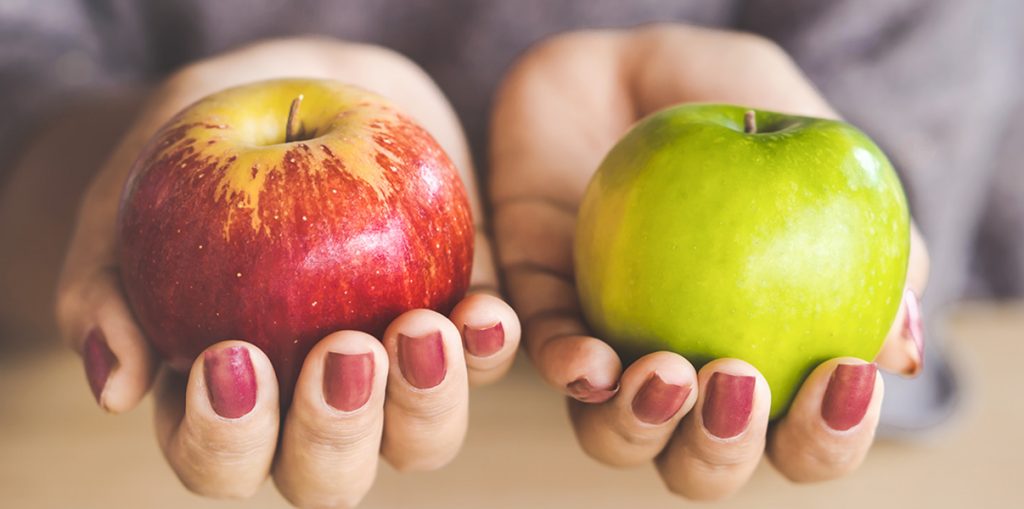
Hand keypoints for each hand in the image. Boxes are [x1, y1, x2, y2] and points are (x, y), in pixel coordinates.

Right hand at [56, 37, 519, 507]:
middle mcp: (313, 408)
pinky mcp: (460, 329)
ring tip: (420, 328)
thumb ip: (107, 281)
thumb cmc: (203, 144)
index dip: (225, 436)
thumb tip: (113, 387)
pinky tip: (485, 311)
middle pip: (327, 477)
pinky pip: (487, 361)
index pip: (218, 457)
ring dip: (425, 401)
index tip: (232, 356)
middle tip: (343, 351)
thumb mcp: (140, 185)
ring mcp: (395, 378)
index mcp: (227, 398)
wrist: (303, 89)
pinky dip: (491, 346)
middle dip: (334, 431)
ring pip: (418, 440)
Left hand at [490, 25, 929, 499]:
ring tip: (671, 371)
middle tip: (742, 381)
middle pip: (703, 464)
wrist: (623, 61)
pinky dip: (567, 368)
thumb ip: (875, 238)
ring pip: (614, 436)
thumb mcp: (817, 150)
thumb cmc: (729, 105)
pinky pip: (542, 356)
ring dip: (641, 425)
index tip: (846, 373)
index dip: (828, 435)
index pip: (801, 436)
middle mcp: (682, 367)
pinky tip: (591, 363)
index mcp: (759, 351)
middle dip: (725, 452)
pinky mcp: (539, 306)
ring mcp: (607, 344)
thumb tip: (903, 348)